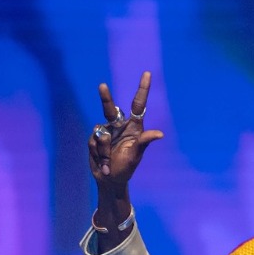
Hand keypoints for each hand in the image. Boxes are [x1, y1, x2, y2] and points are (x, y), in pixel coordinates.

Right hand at [88, 72, 163, 244]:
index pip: (138, 105)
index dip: (142, 89)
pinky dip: (99, 155)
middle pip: (111, 108)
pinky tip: (103, 164)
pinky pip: (93, 142)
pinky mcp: (94, 139)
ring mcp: (106, 132)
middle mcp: (119, 126)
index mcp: (134, 128)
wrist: (110, 181)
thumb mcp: (135, 156)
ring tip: (109, 163)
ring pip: (101, 133)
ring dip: (104, 151)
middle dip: (106, 98)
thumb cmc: (126, 168)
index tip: (147, 74)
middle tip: (102, 86)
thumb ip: (144, 142)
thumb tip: (160, 134)